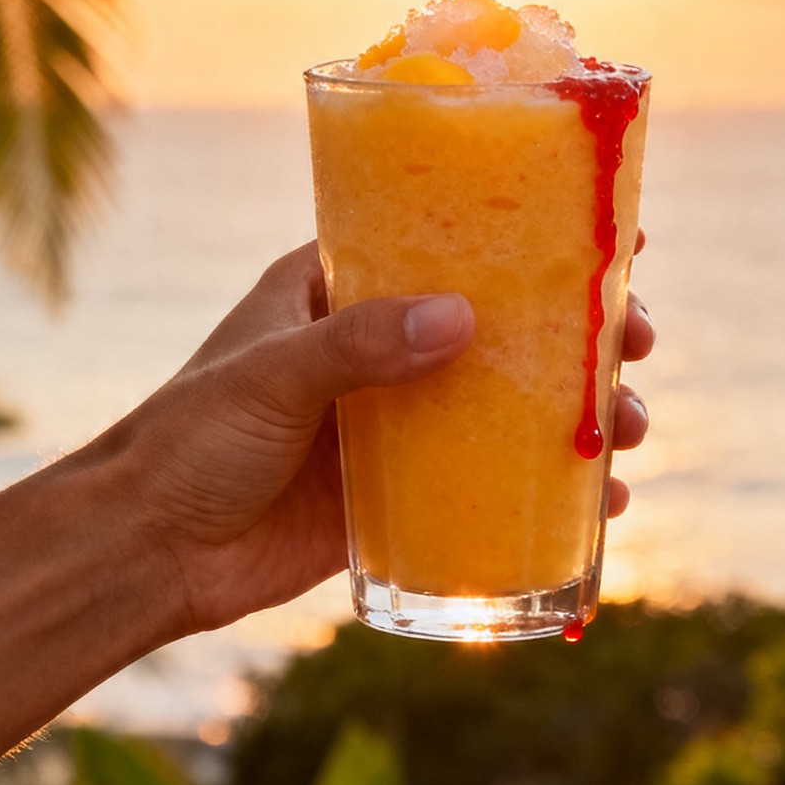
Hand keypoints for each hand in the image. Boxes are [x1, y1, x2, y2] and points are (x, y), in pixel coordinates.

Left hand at [107, 240, 654, 635]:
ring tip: (631, 429)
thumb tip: (464, 320)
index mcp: (342, 287)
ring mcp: (397, 418)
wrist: (146, 552)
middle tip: (637, 339)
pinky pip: (490, 477)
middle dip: (580, 330)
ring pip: (510, 399)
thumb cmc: (188, 440)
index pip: (450, 238)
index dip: (533, 232)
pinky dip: (548, 484)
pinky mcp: (401, 489)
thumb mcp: (270, 377)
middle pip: (503, 320)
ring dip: (578, 409)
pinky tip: (602, 500)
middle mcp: (380, 343)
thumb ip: (358, 346)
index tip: (613, 234)